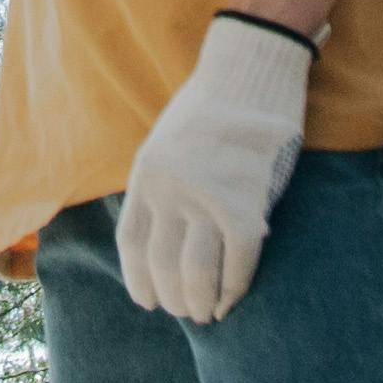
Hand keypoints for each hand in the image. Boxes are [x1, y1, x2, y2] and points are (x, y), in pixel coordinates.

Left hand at [120, 15, 311, 320]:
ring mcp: (207, 196)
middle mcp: (170, 190)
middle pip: (163, 265)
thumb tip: (165, 237)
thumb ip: (160, 187)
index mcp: (146, 175)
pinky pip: (240, 260)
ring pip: (198, 272)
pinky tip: (234, 298)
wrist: (249, 68)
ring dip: (202, 302)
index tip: (150, 301)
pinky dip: (236, 287)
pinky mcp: (247, 200)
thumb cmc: (211, 107)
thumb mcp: (165, 143)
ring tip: (209, 313)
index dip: (139, 280)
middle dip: (176, 298)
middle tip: (189, 312)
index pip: (132, 245)